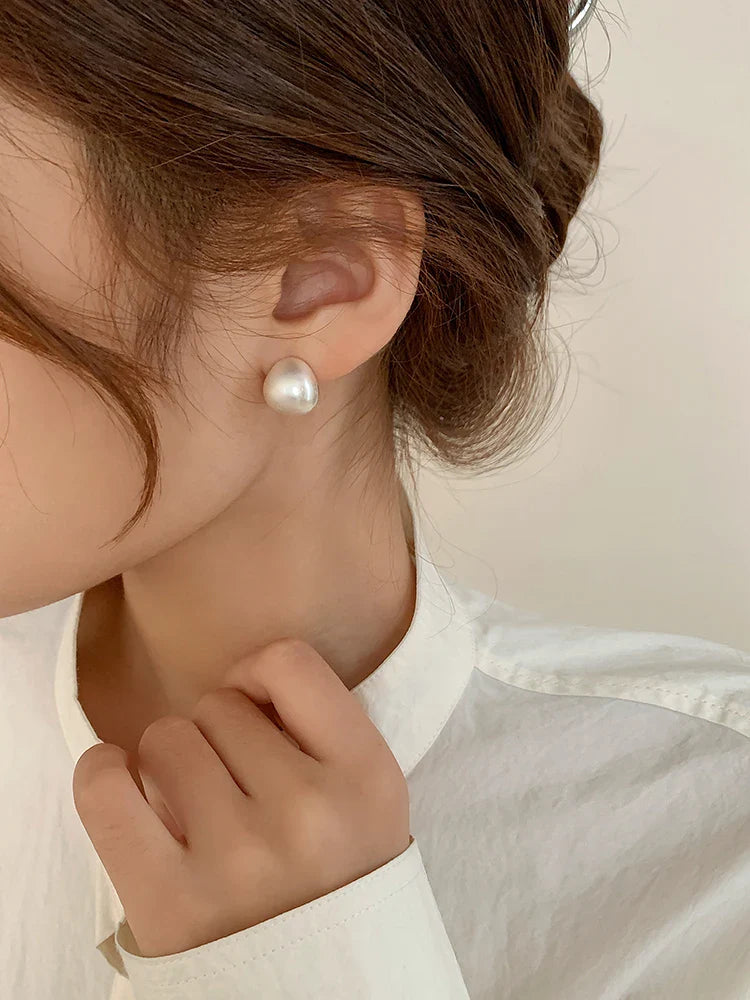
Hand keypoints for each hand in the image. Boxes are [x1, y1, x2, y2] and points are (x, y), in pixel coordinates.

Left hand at [71, 638, 411, 958]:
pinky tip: (123, 784)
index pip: (289, 662)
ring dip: (172, 765)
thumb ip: (322, 730)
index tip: (255, 709)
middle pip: (220, 704)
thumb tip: (239, 680)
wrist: (324, 993)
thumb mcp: (368, 798)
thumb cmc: (336, 883)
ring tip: (197, 811)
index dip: (259, 676)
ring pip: (166, 738)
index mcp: (369, 778)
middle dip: (220, 737)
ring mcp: (240, 857)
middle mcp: (310, 812)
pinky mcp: (172, 901)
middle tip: (236, 789)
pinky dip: (103, 774)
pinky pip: (105, 789)